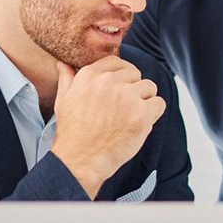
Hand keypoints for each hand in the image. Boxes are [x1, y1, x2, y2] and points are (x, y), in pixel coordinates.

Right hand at [50, 57, 165, 198]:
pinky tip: (140, 124)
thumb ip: (67, 79)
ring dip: (144, 101)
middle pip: (135, 74)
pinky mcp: (141, 113)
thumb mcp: (64, 101)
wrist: (80, 161)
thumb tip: (63, 64)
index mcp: (90, 75)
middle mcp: (109, 81)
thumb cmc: (72, 133)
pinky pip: (159, 103)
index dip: (122, 75)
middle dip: (133, 89)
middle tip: (123, 109)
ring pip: (150, 87)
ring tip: (130, 118)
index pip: (117, 62)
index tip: (121, 89)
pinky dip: (154, 114)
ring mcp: (127, 96)